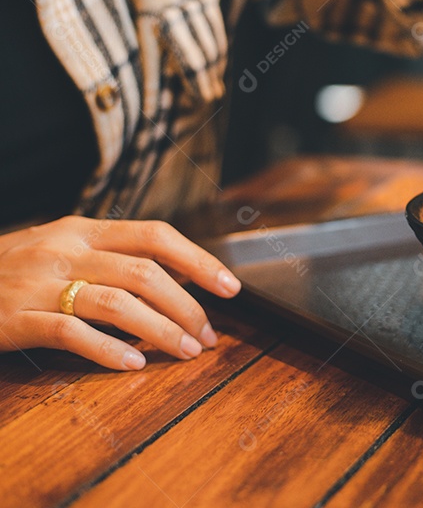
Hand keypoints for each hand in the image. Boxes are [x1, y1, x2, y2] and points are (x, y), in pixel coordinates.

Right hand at [0, 216, 240, 370]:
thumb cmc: (12, 269)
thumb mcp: (61, 247)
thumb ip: (111, 256)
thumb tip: (177, 280)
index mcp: (83, 228)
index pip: (155, 235)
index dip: (199, 260)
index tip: (230, 287)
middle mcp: (65, 249)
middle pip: (145, 273)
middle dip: (187, 306)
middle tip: (208, 336)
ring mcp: (38, 283)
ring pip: (117, 303)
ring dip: (161, 330)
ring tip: (185, 352)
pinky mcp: (14, 318)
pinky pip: (72, 334)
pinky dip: (109, 350)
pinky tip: (134, 364)